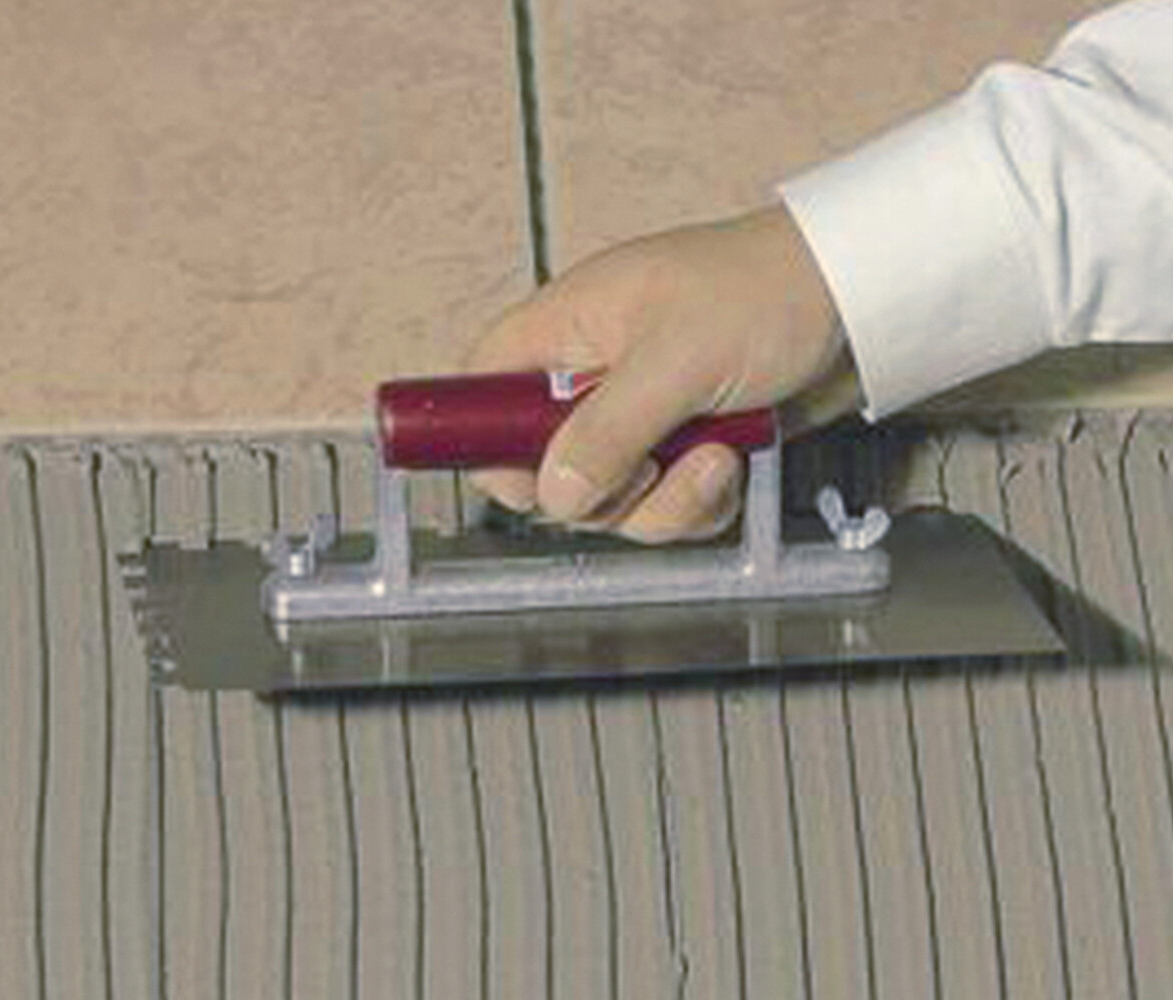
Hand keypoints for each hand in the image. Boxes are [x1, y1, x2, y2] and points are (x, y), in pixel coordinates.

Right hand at [467, 204, 856, 541]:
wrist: (862, 299)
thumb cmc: (765, 292)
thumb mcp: (677, 360)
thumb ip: (606, 430)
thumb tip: (553, 492)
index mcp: (569, 328)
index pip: (482, 385)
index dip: (483, 437)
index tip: (525, 477)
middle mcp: (593, 375)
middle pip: (545, 465)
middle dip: (600, 489)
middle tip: (645, 468)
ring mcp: (640, 415)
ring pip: (609, 497)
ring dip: (663, 501)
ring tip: (713, 460)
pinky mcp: (684, 445)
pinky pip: (662, 504)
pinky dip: (697, 502)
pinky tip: (732, 463)